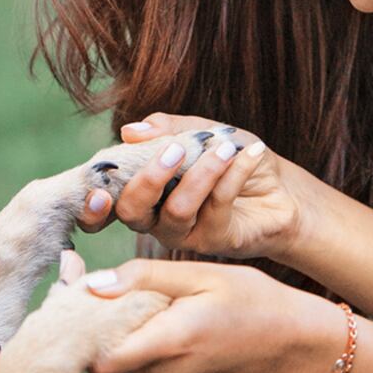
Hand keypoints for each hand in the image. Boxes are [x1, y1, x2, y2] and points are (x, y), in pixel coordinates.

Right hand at [77, 113, 311, 260]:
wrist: (281, 187)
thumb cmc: (233, 157)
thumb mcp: (202, 132)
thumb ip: (167, 130)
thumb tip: (129, 131)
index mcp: (143, 190)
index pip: (104, 205)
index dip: (92, 206)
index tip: (97, 191)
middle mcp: (156, 218)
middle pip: (132, 212)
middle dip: (148, 179)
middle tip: (174, 150)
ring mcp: (184, 235)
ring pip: (176, 211)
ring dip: (200, 174)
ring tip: (224, 148)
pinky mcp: (214, 243)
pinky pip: (216, 208)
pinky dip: (232, 175)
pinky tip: (250, 154)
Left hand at [82, 258, 345, 372]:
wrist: (295, 345)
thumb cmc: (256, 302)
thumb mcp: (203, 274)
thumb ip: (145, 278)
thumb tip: (92, 283)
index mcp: (170, 343)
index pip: (97, 359)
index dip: (77, 325)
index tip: (72, 288)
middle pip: (102, 356)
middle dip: (92, 319)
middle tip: (90, 277)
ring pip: (121, 357)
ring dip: (116, 326)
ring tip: (131, 290)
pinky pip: (142, 361)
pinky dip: (137, 336)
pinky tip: (152, 309)